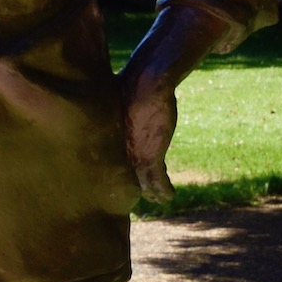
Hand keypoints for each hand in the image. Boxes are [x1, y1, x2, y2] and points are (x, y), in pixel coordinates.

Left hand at [118, 65, 177, 202]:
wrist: (147, 82)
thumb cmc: (131, 86)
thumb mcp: (119, 102)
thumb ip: (119, 113)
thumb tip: (113, 104)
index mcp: (112, 142)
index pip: (114, 165)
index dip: (122, 174)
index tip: (127, 180)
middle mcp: (122, 152)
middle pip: (127, 177)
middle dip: (136, 187)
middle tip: (142, 196)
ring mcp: (136, 156)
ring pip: (144, 182)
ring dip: (153, 192)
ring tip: (158, 199)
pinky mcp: (152, 157)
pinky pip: (159, 180)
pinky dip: (165, 189)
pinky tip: (169, 196)